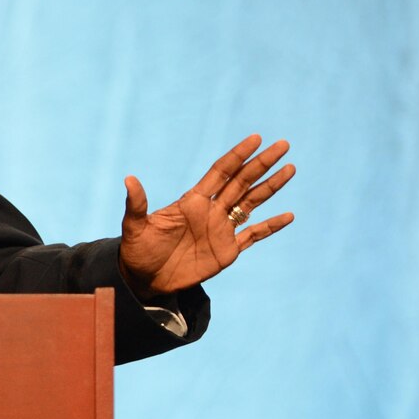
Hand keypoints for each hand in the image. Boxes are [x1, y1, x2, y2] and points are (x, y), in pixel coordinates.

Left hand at [119, 134, 294, 297]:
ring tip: (290, 168)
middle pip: (242, 181)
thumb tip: (129, 179)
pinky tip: (289, 215)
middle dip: (262, 164)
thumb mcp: (135, 227)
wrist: (145, 279)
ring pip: (252, 202)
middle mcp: (211, 211)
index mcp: (192, 201)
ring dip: (271, 187)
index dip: (238, 155)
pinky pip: (254, 235)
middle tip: (283, 145)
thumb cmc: (138, 250)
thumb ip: (137, 204)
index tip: (256, 138)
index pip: (221, 171)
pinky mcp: (227, 251)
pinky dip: (271, 226)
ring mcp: (221, 230)